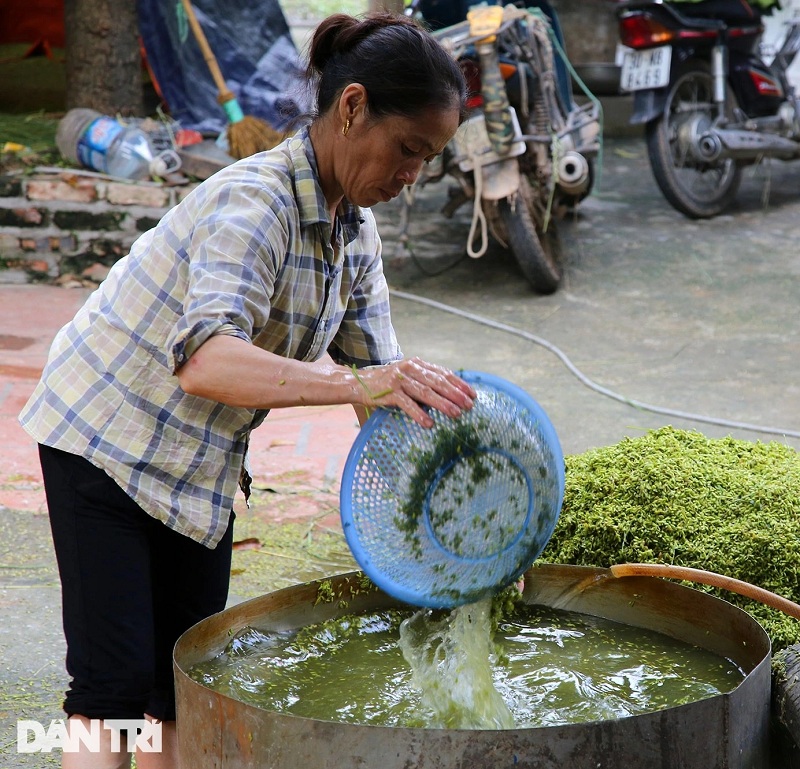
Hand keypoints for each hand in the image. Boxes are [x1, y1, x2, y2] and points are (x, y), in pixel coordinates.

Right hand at [353, 358, 474, 426]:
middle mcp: (410, 369)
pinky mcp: (390, 392)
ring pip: (426, 392)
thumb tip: (449, 394)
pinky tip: (429, 424)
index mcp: (417, 364)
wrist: (359, 383)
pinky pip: (408, 405)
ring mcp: (400, 380)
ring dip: (443, 404)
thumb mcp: (408, 376)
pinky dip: (419, 414)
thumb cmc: (388, 382)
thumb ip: (425, 381)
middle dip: (455, 394)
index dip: (459, 384)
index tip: (472, 394)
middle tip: (469, 406)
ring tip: (456, 414)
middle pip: (438, 382)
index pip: (443, 373)